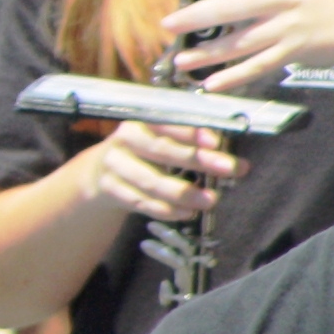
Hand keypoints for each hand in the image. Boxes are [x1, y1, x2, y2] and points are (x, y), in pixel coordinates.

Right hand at [82, 117, 237, 224]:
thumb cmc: (145, 152)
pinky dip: (166, 210)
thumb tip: (227, 151)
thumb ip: (190, 141)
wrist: (102, 171)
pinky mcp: (110, 189)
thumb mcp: (162, 138)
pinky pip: (141, 202)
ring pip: (151, 182)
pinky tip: (187, 213)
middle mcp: (124, 139)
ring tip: (211, 201)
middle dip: (198, 160)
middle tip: (231, 168)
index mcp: (142, 120)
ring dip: (184, 193)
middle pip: (161, 150)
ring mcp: (114, 166)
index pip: (167, 123)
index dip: (191, 132)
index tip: (216, 141)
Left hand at [167, 0, 333, 93]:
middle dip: (195, 17)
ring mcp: (289, 27)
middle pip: (231, 7)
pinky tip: (211, 84)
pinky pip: (259, 66)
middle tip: (169, 25)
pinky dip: (233, 77)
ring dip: (206, 53)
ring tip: (181, 60)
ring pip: (240, 42)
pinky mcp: (296, 52)